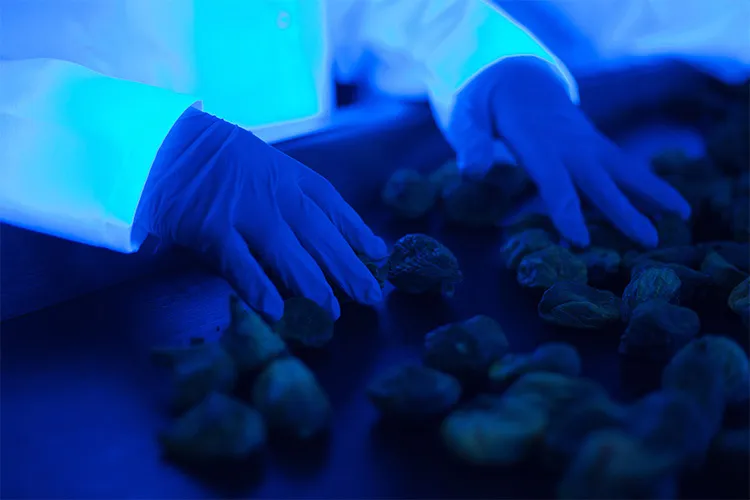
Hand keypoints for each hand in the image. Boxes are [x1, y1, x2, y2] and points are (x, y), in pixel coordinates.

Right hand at [138, 107, 387, 320]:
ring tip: (333, 312)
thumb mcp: (257, 161)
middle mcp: (275, 192)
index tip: (378, 253)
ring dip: (314, 285)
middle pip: (321, 236)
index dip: (357, 231)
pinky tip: (277, 311)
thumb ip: (283, 191)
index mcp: (287, 173)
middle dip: (349, 267)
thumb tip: (314, 232)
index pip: (332, 205)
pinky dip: (259, 287)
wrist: (159, 140)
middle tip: (371, 295)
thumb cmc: (209, 156)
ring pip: (290, 253)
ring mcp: (245, 211)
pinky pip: (241, 264)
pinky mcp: (212, 228)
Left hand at [448, 56, 690, 247]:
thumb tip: (472, 171)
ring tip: (682, 215)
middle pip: (597, 179)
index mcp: (535, 139)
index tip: (580, 239)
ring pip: (621, 168)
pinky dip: (645, 184)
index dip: (565, 209)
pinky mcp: (592, 145)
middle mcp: (567, 142)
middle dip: (622, 210)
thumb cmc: (485, 101)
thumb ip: (470, 142)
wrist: (515, 75)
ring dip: (651, 191)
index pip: (553, 179)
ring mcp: (584, 142)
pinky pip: (621, 166)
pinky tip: (667, 204)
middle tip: (649, 239)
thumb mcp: (467, 116)